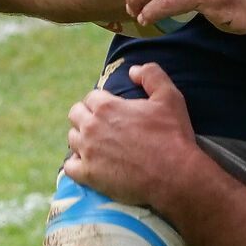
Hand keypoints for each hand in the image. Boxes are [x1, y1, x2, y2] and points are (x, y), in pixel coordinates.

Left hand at [64, 61, 199, 206]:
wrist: (175, 175)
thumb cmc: (173, 135)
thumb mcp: (170, 97)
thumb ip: (151, 75)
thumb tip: (132, 70)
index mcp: (107, 107)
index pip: (91, 97)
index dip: (102, 102)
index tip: (113, 111)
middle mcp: (92, 127)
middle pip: (75, 115)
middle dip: (87, 117)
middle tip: (104, 126)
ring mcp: (88, 152)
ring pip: (72, 139)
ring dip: (82, 139)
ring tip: (98, 145)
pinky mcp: (89, 175)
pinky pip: (69, 167)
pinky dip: (76, 164)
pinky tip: (88, 164)